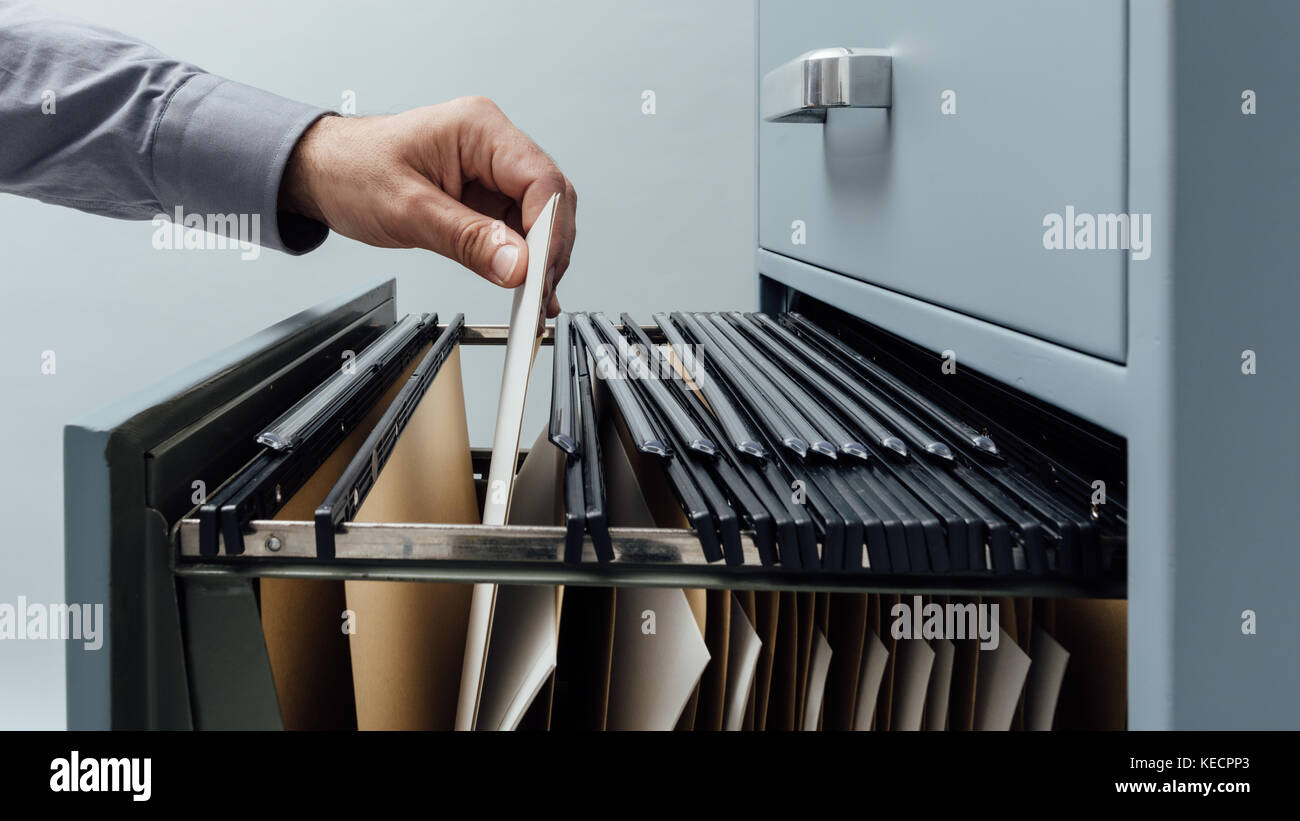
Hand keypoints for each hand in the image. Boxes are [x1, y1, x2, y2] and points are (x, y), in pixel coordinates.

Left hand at [279, 96, 575, 316]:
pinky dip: (525, 260)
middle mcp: (493, 145)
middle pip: (551, 200)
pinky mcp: (486, 196)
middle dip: (550, 251)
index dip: (550, 232)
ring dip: (541, 260)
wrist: (322, 172)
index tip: (541, 275)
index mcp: (479, 129)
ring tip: (534, 300)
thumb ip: (467, 239)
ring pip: (540, 218)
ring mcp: (492, 172)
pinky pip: (519, 229)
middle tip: (540, 296)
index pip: (541, 180)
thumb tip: (517, 266)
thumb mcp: (407, 210)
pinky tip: (528, 287)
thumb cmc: (351, 170)